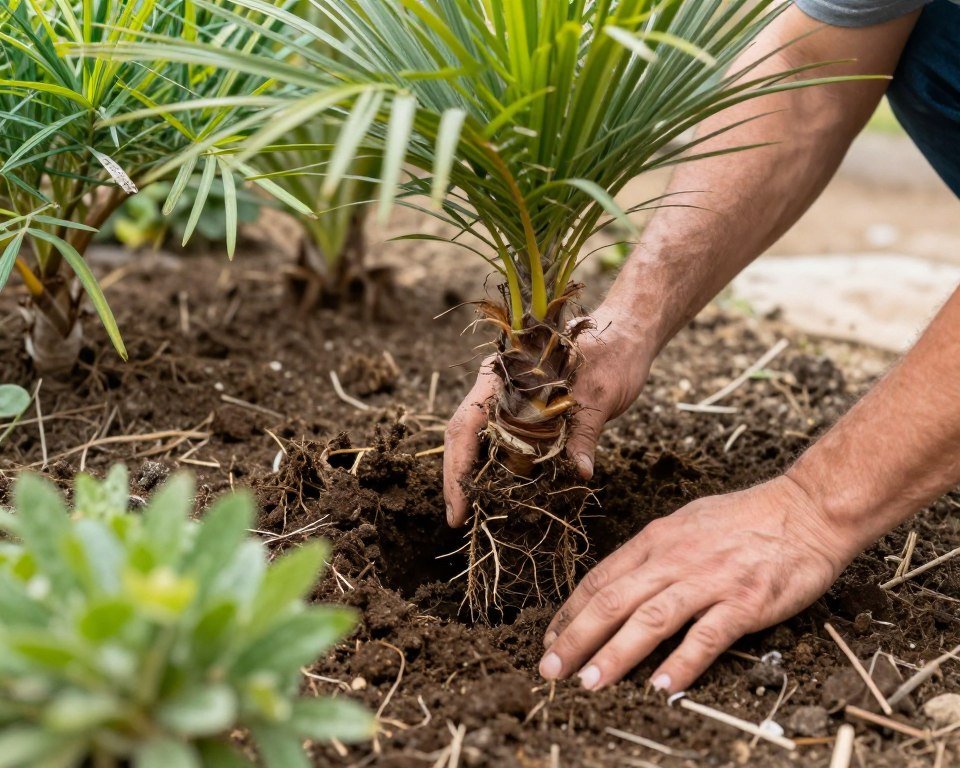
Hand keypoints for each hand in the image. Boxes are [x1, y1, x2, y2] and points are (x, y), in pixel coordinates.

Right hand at [442, 303, 654, 526]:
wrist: (628, 333)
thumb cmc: (613, 354)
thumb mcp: (599, 395)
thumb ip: (584, 432)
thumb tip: (580, 472)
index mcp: (506, 374)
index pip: (466, 425)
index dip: (457, 469)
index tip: (457, 509)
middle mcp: (500, 385)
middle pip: (464, 435)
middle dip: (458, 478)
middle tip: (458, 520)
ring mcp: (511, 396)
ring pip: (481, 439)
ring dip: (476, 474)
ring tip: (474, 512)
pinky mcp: (528, 409)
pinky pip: (506, 440)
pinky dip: (501, 466)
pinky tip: (503, 491)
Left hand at [538, 475, 854, 692]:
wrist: (807, 509)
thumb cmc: (747, 518)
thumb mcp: (687, 523)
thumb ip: (654, 553)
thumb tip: (622, 581)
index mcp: (657, 539)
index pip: (600, 579)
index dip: (570, 613)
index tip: (550, 640)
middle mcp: (674, 558)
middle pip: (613, 601)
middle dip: (576, 639)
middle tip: (550, 669)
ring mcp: (709, 579)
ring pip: (650, 620)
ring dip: (615, 655)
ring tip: (589, 683)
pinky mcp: (744, 600)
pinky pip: (707, 636)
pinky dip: (682, 663)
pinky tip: (662, 687)